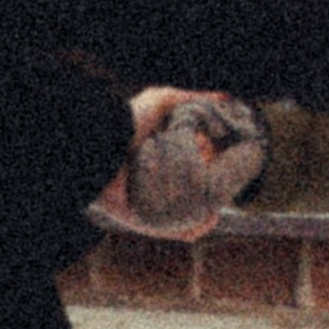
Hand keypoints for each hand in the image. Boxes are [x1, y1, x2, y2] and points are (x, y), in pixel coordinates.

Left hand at [92, 88, 265, 239]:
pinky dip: (194, 228)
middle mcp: (156, 179)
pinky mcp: (146, 219)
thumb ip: (192, 99)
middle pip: (194, 188)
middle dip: (213, 186)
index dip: (213, 160)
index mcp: (160, 155)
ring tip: (218, 203)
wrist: (102, 147)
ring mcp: (151, 201)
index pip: (194, 162)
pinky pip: (174, 230)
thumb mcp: (161, 100)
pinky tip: (208, 220)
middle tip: (224, 179)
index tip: (227, 155)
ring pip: (188, 212)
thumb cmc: (128, 122)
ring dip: (207, 210)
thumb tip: (226, 98)